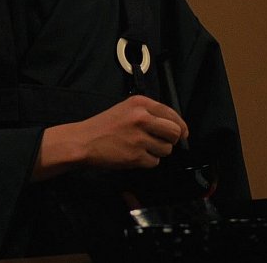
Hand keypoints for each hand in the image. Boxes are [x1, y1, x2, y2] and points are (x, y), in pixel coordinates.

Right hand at [32, 96, 188, 180]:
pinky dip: (147, 161)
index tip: (183, 133)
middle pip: (175, 132)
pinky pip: (154, 162)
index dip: (181, 125)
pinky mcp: (136, 155)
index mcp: (140, 103)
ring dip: (158, 152)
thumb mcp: (126, 109)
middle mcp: (142, 118)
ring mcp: (140, 137)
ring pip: (167, 149)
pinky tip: (135, 156)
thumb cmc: (103, 126)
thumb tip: (173, 125)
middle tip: (162, 142)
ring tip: (142, 148)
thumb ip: (148, 113)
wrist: (83, 142)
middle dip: (172, 140)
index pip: (171, 113)